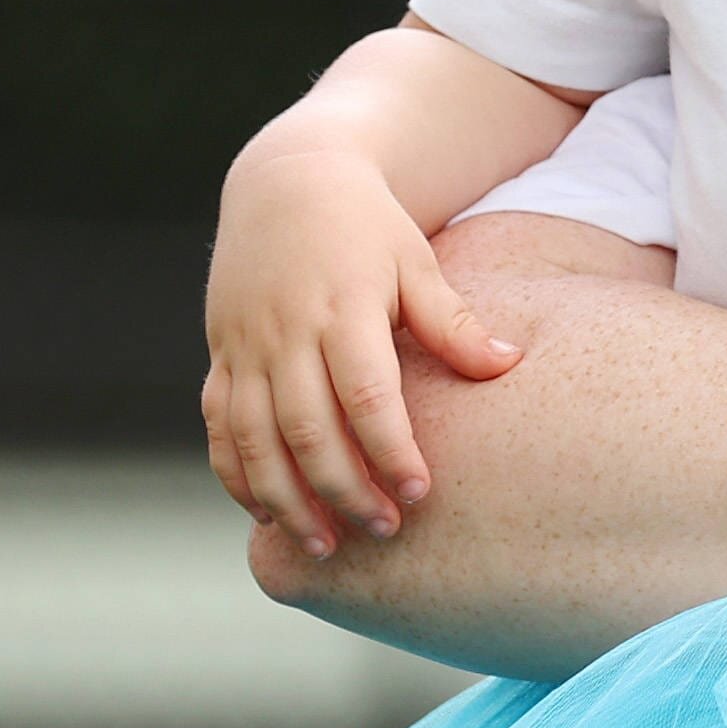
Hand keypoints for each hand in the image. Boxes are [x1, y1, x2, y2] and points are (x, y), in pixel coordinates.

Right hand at [202, 135, 520, 553]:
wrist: (285, 182)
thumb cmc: (367, 227)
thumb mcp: (416, 262)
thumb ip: (453, 322)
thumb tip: (508, 366)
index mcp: (341, 309)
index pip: (366, 396)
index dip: (390, 450)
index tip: (420, 492)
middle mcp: (285, 333)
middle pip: (307, 429)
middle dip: (343, 489)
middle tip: (383, 531)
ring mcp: (244, 347)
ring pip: (254, 438)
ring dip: (285, 498)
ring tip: (323, 545)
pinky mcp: (220, 355)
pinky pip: (219, 427)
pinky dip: (237, 474)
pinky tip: (266, 512)